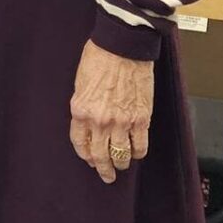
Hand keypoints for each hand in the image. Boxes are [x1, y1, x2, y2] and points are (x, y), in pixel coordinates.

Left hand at [69, 40, 155, 183]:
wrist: (123, 46)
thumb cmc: (99, 57)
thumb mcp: (80, 83)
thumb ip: (83, 106)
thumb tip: (88, 123)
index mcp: (81, 111)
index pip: (80, 144)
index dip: (86, 155)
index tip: (90, 160)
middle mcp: (100, 121)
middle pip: (100, 155)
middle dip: (103, 169)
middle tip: (107, 176)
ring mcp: (122, 122)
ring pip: (121, 155)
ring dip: (122, 164)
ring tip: (122, 166)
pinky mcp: (141, 118)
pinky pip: (140, 145)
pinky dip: (139, 152)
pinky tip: (137, 153)